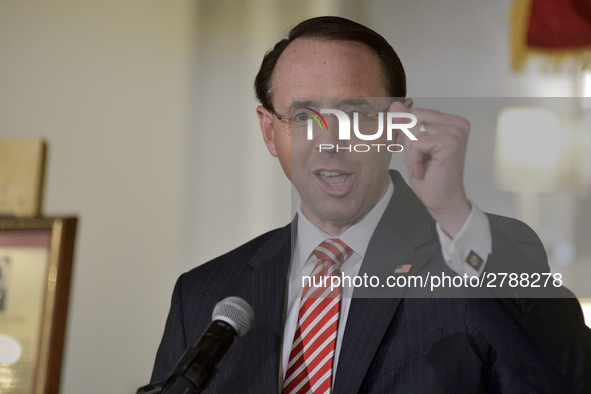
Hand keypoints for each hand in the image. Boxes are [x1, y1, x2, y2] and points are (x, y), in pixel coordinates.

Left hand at [391, 100, 471, 237]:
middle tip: (422, 161)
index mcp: (452, 121)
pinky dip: (414, 160)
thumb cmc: (430, 176)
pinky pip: (416, 144)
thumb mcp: (413, 145)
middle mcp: (458, 124)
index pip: (417, 113)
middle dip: (409, 143)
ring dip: (412, 154)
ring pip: (413, 133)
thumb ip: (405, 123)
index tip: (419, 153)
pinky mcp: (449, 143)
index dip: (408, 134)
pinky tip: (425, 170)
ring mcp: (455, 133)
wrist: (442, 200)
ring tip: (424, 167)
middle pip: (414, 120)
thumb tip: (394, 104)